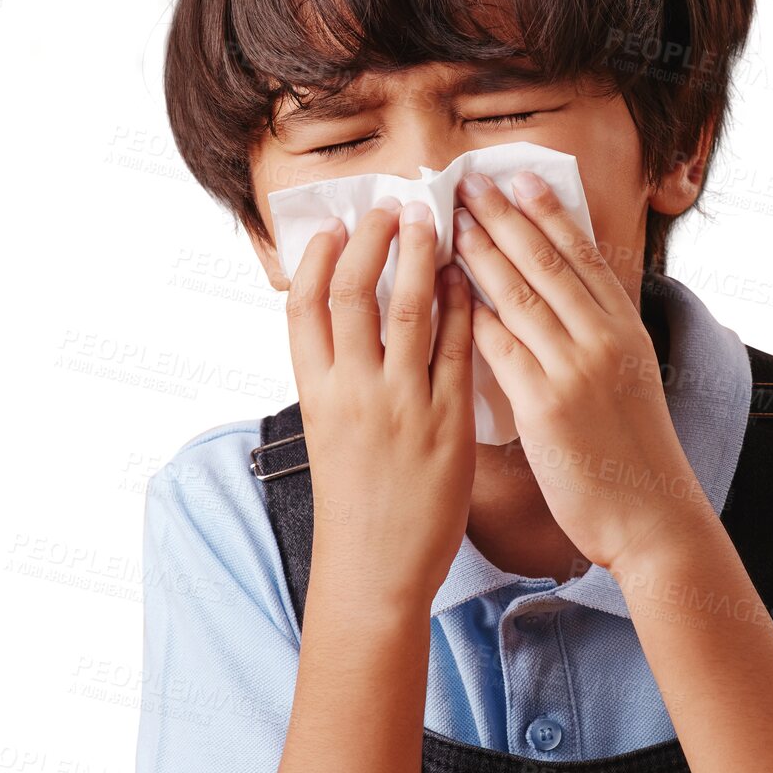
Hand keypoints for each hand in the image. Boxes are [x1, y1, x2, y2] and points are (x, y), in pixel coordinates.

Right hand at [286, 197, 475, 608]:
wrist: (375, 568)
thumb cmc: (353, 500)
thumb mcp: (328, 432)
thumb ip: (337, 377)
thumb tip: (351, 320)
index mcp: (314, 392)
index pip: (303, 305)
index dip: (318, 256)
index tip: (338, 223)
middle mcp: (352, 391)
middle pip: (354, 292)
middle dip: (374, 239)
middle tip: (395, 205)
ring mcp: (400, 405)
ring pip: (408, 309)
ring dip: (421, 257)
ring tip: (433, 222)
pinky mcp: (446, 422)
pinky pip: (457, 348)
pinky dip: (461, 305)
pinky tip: (469, 278)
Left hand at [452, 170, 706, 575]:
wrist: (654, 518)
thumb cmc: (635, 458)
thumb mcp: (630, 382)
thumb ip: (597, 341)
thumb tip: (563, 307)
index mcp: (626, 330)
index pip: (584, 255)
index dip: (549, 212)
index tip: (519, 178)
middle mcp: (605, 339)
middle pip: (548, 262)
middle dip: (505, 216)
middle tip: (470, 181)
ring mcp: (577, 369)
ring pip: (521, 295)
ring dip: (482, 253)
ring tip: (451, 221)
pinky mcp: (547, 405)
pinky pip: (501, 347)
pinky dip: (471, 315)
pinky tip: (443, 291)